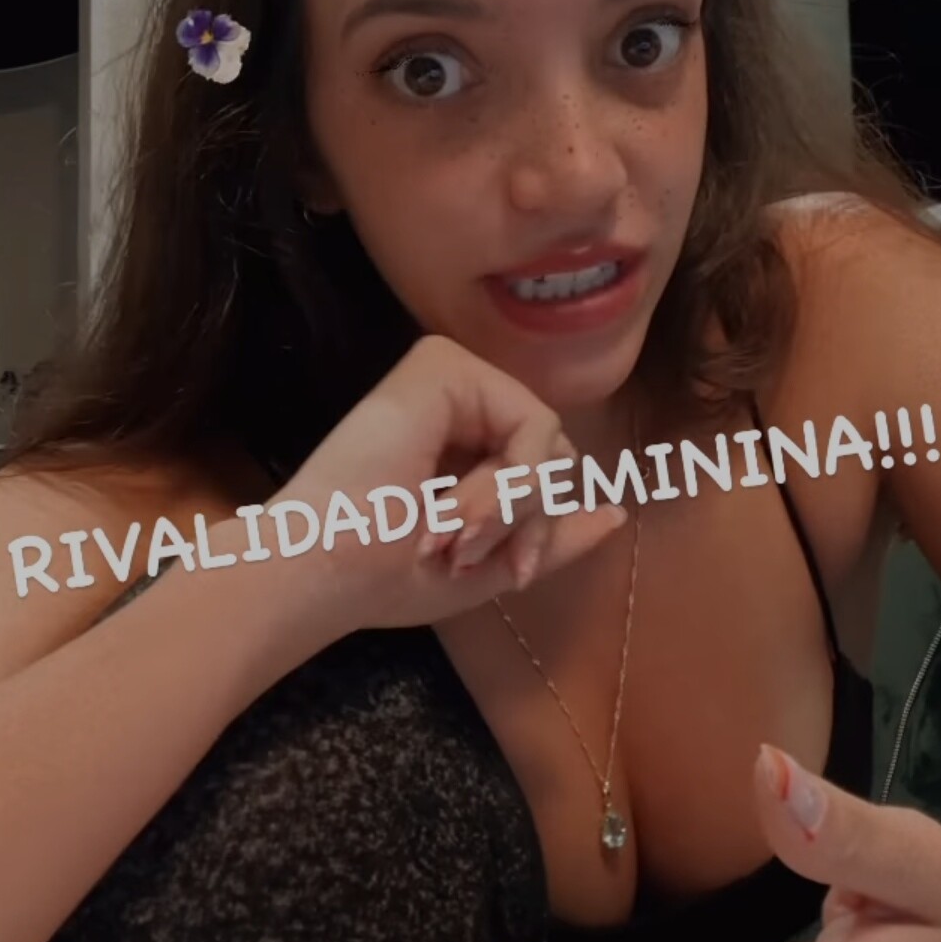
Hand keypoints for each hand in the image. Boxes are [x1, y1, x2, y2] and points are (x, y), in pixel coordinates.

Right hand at [268, 334, 626, 632]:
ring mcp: (451, 379)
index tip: (508, 571)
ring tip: (454, 532)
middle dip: (528, 519)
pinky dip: (512, 480)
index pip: (547, 472)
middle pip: (556, 454)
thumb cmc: (386, 575)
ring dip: (513, 506)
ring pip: (549, 439)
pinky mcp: (443, 366)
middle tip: (466, 550)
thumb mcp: (489, 565)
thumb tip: (617, 514)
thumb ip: (550, 537)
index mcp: (466, 445)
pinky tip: (457, 506)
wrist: (323, 567)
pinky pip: (533, 421)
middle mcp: (461, 403)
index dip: (539, 528)